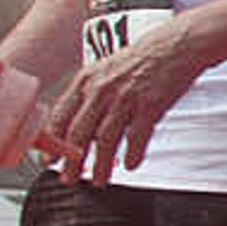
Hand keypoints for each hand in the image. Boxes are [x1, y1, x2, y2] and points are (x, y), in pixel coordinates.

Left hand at [45, 20, 216, 184]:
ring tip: (100, 180)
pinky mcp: (150, 105)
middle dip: (72, 161)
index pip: (61, 116)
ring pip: (106, 140)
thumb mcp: (107, 70)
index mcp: (86, 80)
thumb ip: (91, 94)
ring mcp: (126, 98)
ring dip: (102, 165)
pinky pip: (137, 136)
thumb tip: (82, 123)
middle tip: (69, 179)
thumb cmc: (143, 58)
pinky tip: (131, 166)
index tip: (49, 160)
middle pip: (80, 133)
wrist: (177, 45)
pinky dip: (133, 154)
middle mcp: (102, 90)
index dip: (53, 142)